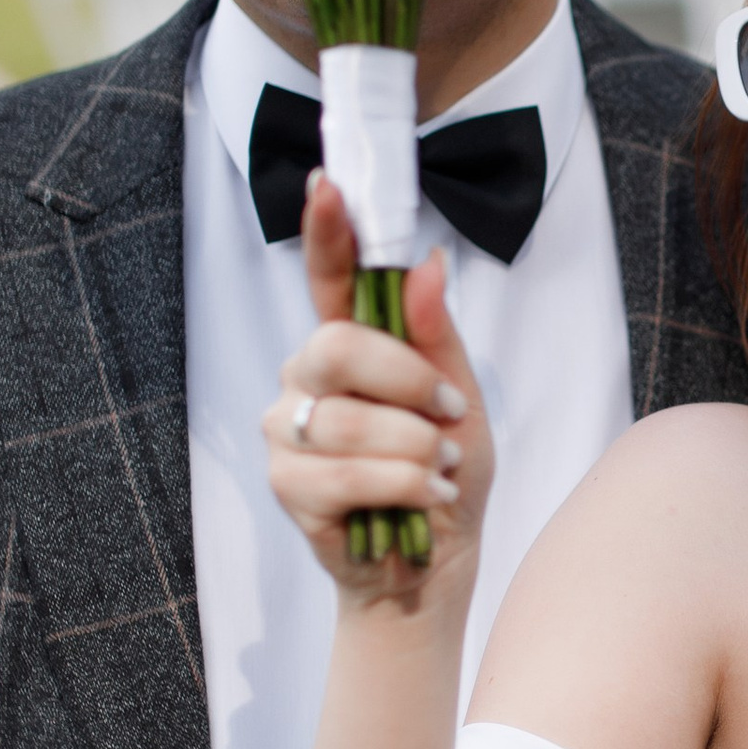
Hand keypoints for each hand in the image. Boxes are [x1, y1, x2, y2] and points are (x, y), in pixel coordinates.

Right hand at [262, 188, 491, 592]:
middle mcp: (307, 378)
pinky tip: (422, 499)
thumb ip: (438, 336)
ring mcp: (289, 429)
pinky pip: (343, 473)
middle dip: (409, 383)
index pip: (330, 275)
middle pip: (338, 346)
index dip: (326, 230)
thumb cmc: (445, 474)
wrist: (433, 564)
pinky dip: (400, 486)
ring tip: (440, 472)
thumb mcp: (461, 400)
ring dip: (415, 448)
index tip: (327, 184)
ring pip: (348, 418)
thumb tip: (426, 262)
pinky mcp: (287, 484)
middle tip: (450, 416)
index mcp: (351, 345)